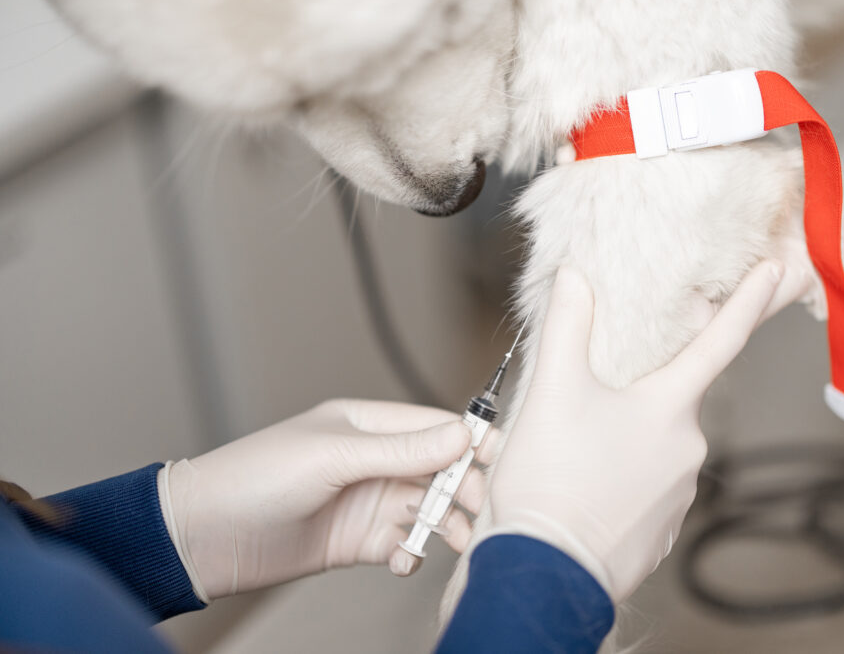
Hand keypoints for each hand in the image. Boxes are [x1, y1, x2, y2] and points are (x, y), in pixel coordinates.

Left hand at [157, 400, 485, 600]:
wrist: (206, 536)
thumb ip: (400, 449)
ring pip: (427, 509)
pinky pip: (403, 544)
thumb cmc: (257, 479)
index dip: (468, 442)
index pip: (433, 427)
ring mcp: (368, 501)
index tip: (496, 461)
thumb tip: (461, 436)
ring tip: (454, 541)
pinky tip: (402, 560)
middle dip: (463, 488)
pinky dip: (412, 553)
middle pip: (439, 470)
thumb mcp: (333, 457)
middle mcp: (373, 461)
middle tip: (474, 510)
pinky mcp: (359, 541)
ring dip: (446, 524)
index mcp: (367, 425)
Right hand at [487, 261, 782, 602]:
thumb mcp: (552, 393)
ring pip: (658, 444)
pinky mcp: (662, 530)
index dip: (747, 301)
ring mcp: (679, 494)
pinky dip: (625, 476)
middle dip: (646, 388)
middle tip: (596, 394)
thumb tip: (575, 278)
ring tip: (577, 447)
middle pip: (675, 398)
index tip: (773, 271)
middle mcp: (688, 449)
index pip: (720, 342)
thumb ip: (566, 327)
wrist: (545, 575)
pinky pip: (650, 487)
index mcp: (670, 408)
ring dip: (629, 436)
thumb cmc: (550, 483)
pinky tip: (588, 482)